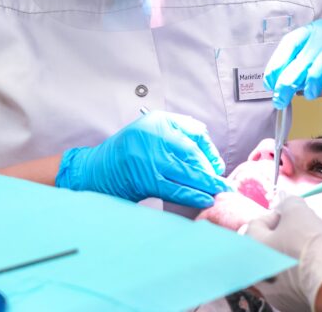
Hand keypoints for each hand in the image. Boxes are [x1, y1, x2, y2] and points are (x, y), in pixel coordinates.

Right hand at [55, 110, 230, 207]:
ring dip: (206, 185)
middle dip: (210, 170)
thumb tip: (207, 145)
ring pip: (186, 173)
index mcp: (158, 121)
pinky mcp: (146, 180)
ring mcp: (150, 159)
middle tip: (224, 183)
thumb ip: (178, 129)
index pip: (193, 134)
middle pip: (192, 153)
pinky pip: (175, 189)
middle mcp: (154, 137)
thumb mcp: (150, 128)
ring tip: (221, 192)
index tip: (217, 165)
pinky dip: (192, 195)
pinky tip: (205, 200)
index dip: (209, 152)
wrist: (97, 169)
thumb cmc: (128, 149)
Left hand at [243, 196, 321, 311]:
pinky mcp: (288, 302)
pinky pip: (288, 281)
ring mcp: (271, 290)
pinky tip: (312, 267)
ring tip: (309, 249)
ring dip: (289, 254)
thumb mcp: (298, 212)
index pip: (257, 223)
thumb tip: (284, 197)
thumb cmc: (311, 245)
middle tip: (300, 231)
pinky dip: (297, 273)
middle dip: (281, 235)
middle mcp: (257, 272)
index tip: (292, 215)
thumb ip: (287, 202)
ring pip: (277, 264)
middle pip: (265, 245)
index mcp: (252, 248)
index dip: (277, 215)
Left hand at [264, 19, 321, 108]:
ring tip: (309, 95)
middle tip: (282, 96)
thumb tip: (282, 87)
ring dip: (316, 76)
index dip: (278, 62)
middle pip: (308, 51)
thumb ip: (303, 75)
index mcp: (318, 32)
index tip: (270, 83)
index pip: (292, 42)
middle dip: (292, 75)